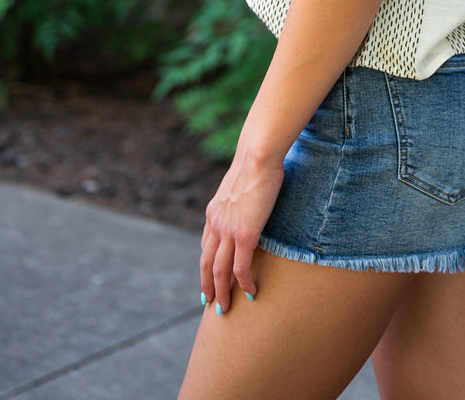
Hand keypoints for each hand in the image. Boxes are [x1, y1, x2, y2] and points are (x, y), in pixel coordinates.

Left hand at [199, 151, 284, 311]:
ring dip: (221, 292)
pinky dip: (244, 283)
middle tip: (209, 302)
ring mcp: (229, 230)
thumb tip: (251, 195)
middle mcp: (216, 223)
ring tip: (224, 309)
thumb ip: (240, 194)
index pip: (206, 244)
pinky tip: (251, 292)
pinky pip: (241, 267)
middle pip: (206, 262)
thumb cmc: (256, 160)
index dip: (207, 264)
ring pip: (219, 270)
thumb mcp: (241, 180)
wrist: (257, 155)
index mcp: (214, 211)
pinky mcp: (245, 234)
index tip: (208, 278)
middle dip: (207, 285)